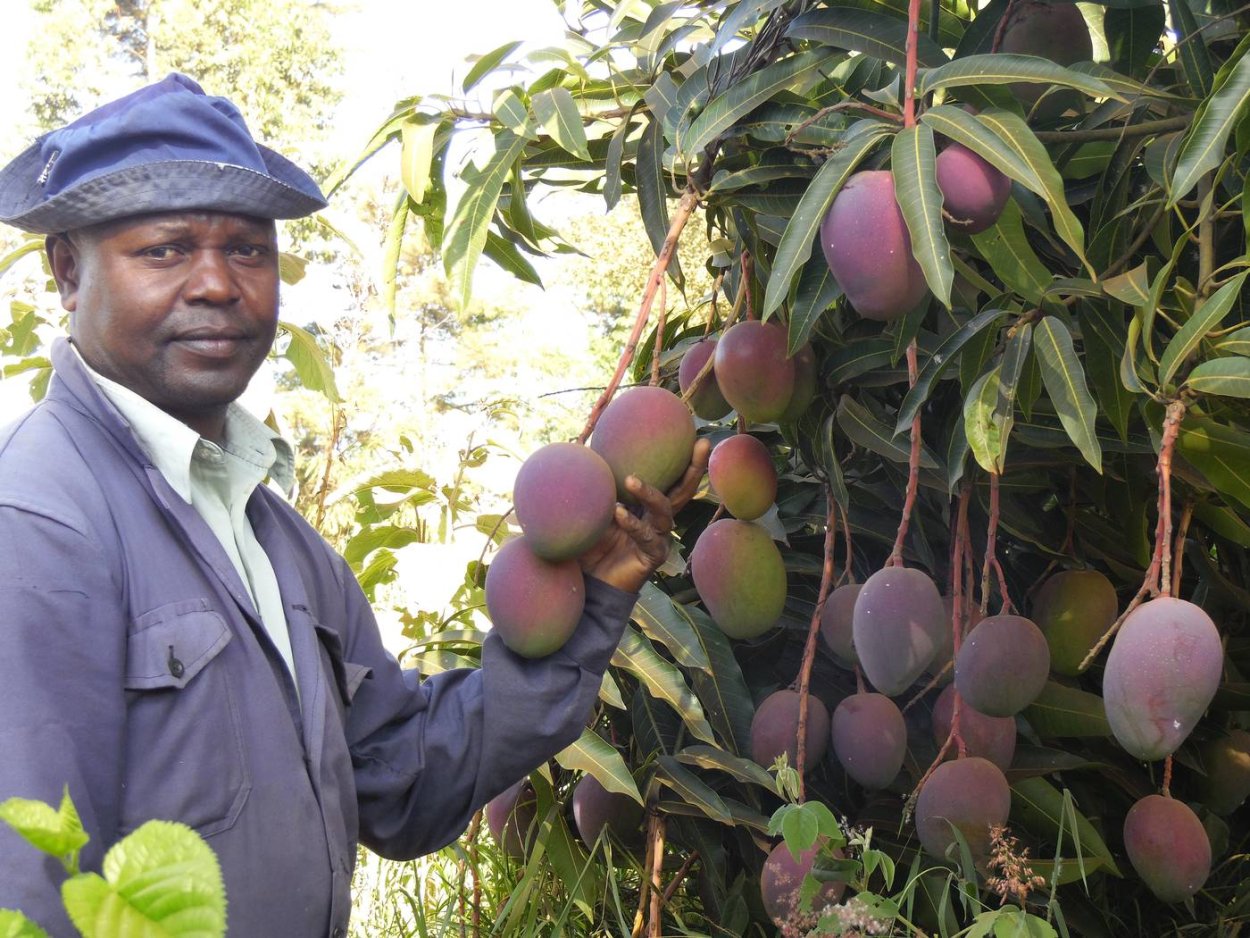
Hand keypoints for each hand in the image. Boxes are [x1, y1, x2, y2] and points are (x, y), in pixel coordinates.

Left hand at [579, 438, 710, 592]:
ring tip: (632, 481)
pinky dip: (633, 524)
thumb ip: (591, 480)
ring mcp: (658, 536)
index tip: (688, 429)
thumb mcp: (587, 506)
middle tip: (702, 443)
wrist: (585, 581)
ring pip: (666, 509)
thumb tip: (578, 443)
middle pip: (683, 488)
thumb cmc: (587, 542)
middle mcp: (657, 516)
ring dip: (650, 493)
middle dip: (694, 465)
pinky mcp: (653, 556)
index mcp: (645, 502)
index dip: (679, 454)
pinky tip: (618, 513)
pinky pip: (648, 536)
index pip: (667, 474)